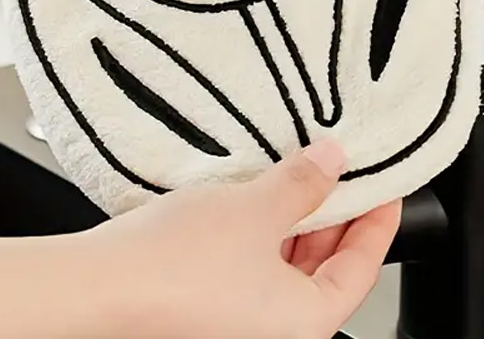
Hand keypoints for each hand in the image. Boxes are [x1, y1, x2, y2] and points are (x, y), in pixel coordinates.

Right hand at [77, 140, 400, 338]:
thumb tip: (332, 162)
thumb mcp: (254, 209)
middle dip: (335, 217)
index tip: (387, 187)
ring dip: (297, 224)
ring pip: (289, 270)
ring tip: (296, 175)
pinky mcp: (211, 311)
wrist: (96, 288)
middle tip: (341, 170)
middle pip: (327, 270)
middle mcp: (277, 333)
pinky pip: (255, 271)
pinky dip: (264, 236)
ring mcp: (241, 324)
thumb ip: (303, 184)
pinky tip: (254, 200)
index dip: (378, 220)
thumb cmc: (171, 267)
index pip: (364, 268)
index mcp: (305, 324)